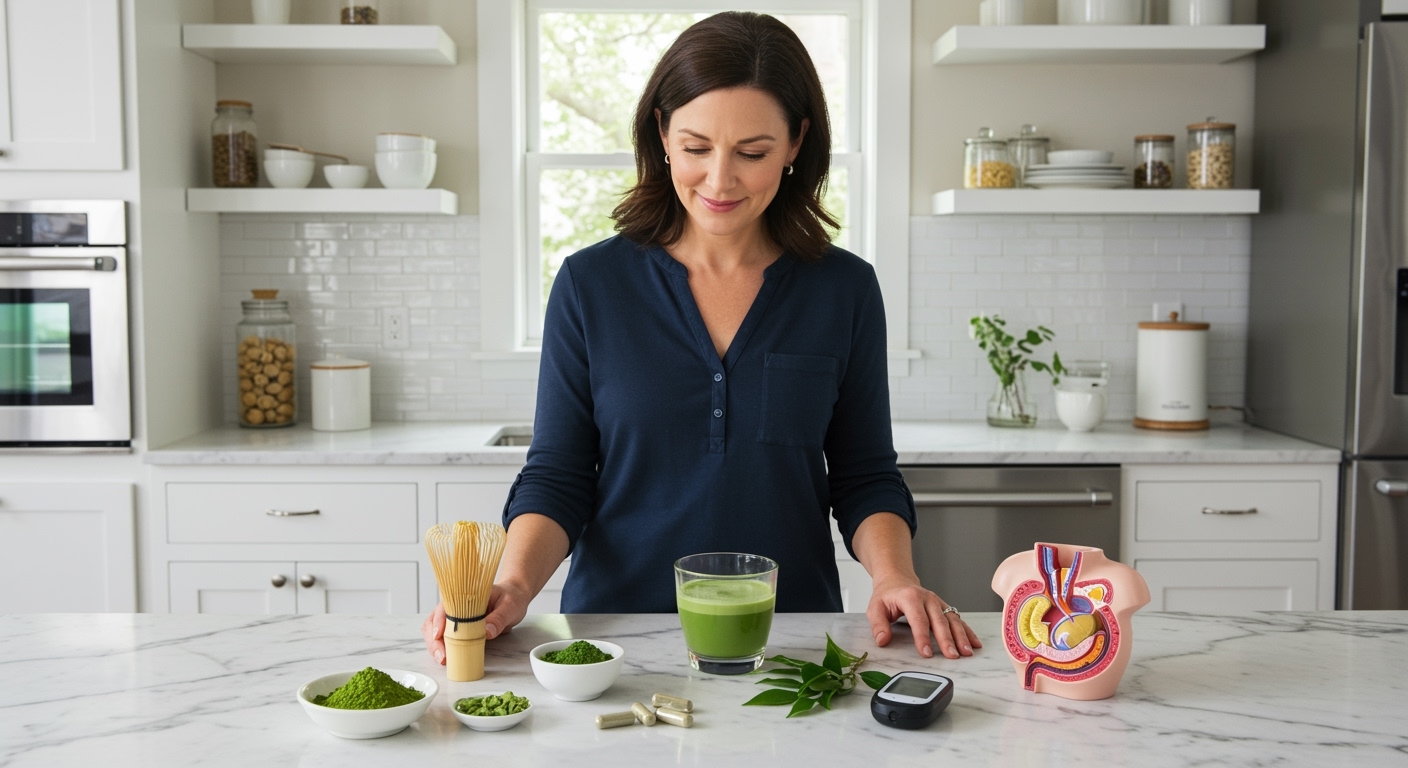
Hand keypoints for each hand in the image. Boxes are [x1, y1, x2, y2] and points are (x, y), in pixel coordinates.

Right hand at [420, 582, 532, 665]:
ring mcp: (457, 617)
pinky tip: (446, 658)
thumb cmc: (511, 598)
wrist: (514, 599)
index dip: (439, 620)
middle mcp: (457, 606)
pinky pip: (445, 637)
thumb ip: (499, 618)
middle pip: (435, 620)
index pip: (446, 605)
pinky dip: (443, 648)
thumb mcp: (509, 606)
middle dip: (434, 639)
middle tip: (442, 656)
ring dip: (435, 645)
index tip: (438, 635)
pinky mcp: (460, 628)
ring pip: (435, 630)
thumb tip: (487, 632)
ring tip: (443, 660)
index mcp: (466, 596)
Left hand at [865, 576, 981, 659]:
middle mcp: (928, 599)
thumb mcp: (875, 607)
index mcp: (910, 598)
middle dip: (947, 640)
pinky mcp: (944, 607)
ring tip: (967, 652)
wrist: (897, 580)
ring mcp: (938, 602)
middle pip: (939, 621)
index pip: (918, 620)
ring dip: (961, 637)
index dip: (923, 638)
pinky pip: (958, 619)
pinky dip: (968, 632)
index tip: (926, 654)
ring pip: (952, 620)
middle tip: (952, 656)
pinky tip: (975, 643)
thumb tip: (882, 640)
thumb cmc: (887, 596)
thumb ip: (878, 624)